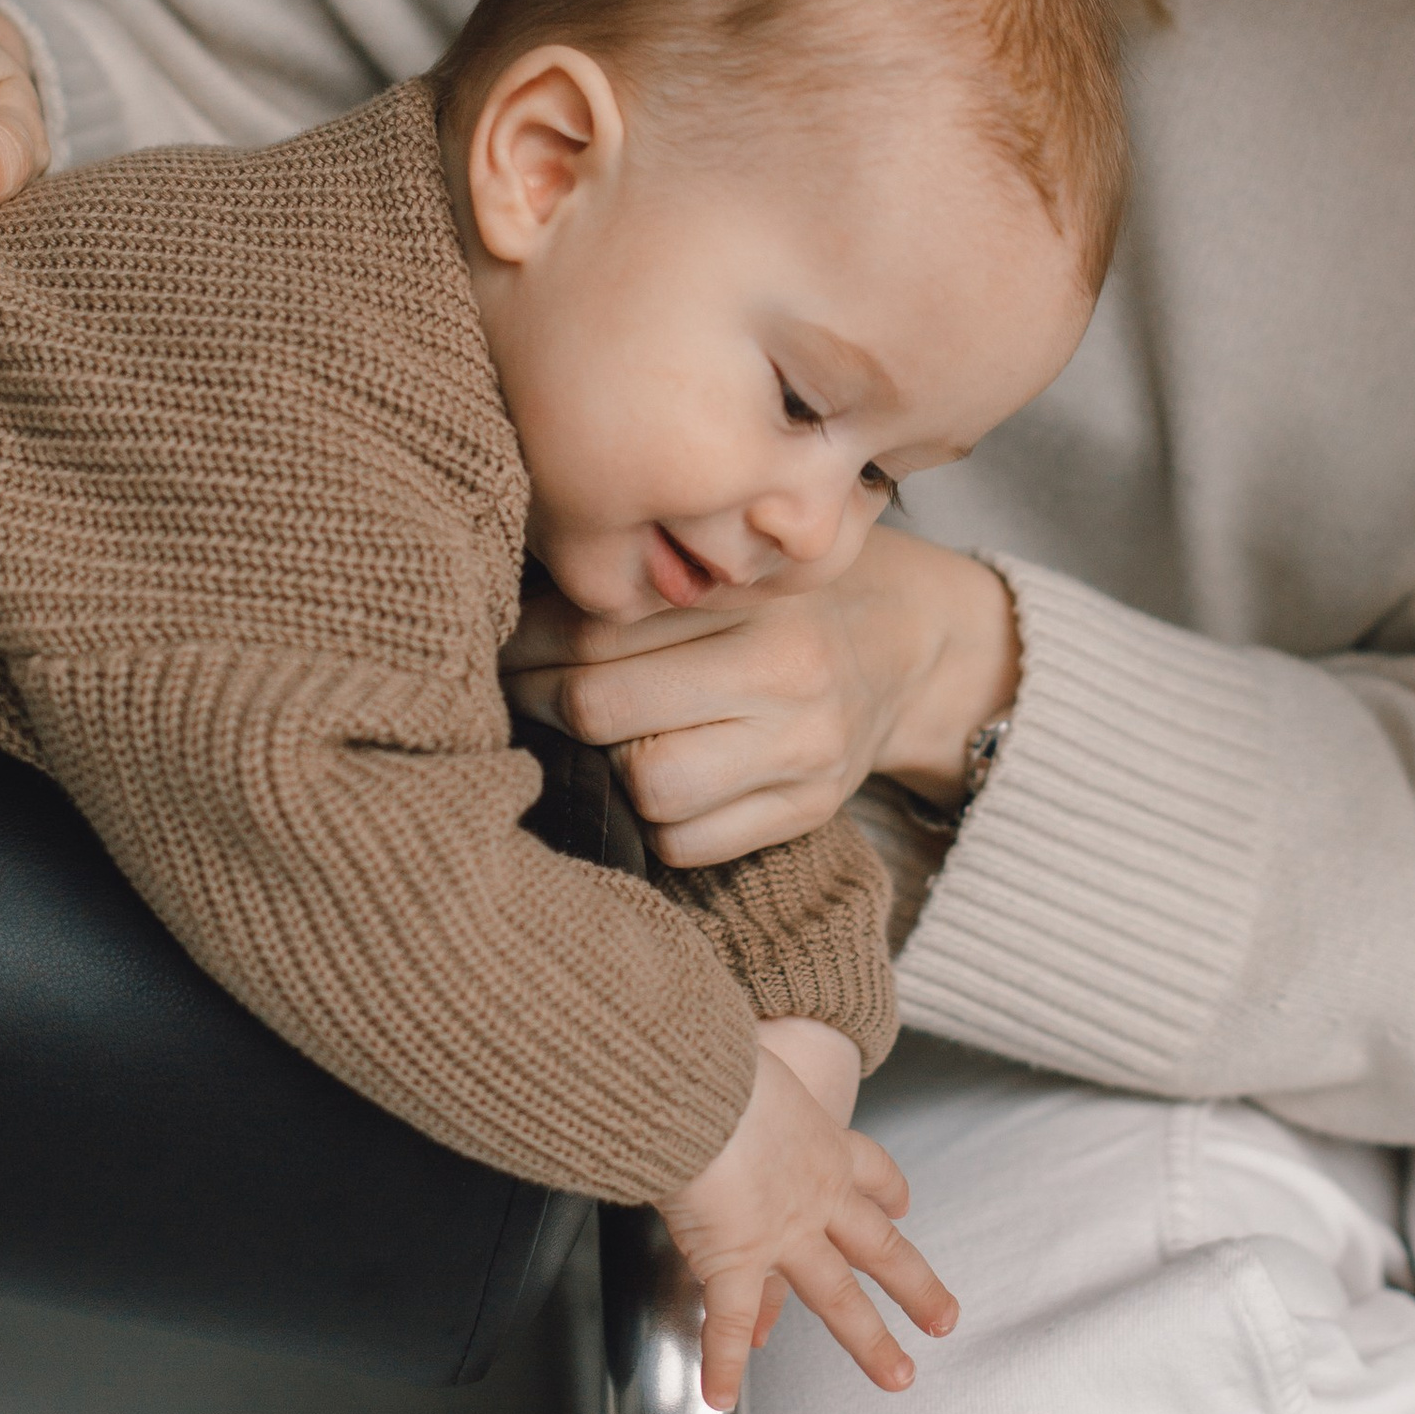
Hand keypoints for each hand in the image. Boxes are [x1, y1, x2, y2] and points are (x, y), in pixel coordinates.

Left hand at [502, 525, 1017, 864]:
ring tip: (595, 742)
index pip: (595, 631)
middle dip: (541, 705)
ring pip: (646, 788)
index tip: (503, 649)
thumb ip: (647, 590)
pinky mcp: (809, 811)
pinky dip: (654, 824)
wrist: (911, 645)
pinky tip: (654, 784)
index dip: (526, 647)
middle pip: (602, 707)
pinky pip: (688, 845)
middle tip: (523, 695)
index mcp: (753, 601)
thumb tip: (513, 620)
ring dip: (602, 771)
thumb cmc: (795, 597)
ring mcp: (802, 753)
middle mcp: (784, 677)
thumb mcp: (733, 568)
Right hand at [662, 1028, 955, 1412]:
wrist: (696, 1084)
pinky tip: (721, 1396)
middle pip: (880, 1247)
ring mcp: (782, 1234)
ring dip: (870, 1343)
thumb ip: (742, 1068)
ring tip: (899, 1377)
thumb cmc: (713, 1056)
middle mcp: (816, 1195)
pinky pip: (729, 1323)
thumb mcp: (749, 1058)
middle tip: (946, 1318)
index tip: (904, 1205)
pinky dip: (722, 1363)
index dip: (890, 1191)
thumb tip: (708, 1036)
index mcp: (821, 1142)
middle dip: (916, 1285)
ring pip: (837, 1299)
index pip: (869, 1169)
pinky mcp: (734, 1260)